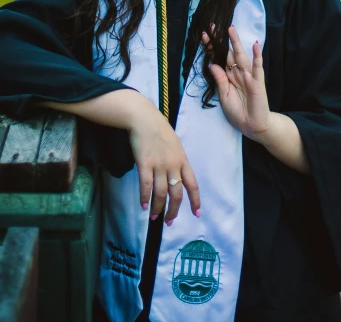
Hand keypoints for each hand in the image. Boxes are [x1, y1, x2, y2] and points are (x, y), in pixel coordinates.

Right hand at [127, 97, 200, 225]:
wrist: (144, 119)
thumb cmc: (159, 130)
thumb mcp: (175, 145)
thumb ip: (177, 160)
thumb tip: (176, 176)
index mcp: (183, 160)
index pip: (192, 184)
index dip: (195, 200)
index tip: (196, 214)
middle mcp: (173, 164)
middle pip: (176, 193)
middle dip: (173, 210)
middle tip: (169, 222)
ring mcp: (159, 164)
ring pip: (161, 193)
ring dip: (157, 208)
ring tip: (154, 217)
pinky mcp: (145, 163)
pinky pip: (146, 186)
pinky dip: (145, 198)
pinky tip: (143, 205)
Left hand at [203, 25, 271, 140]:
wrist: (252, 126)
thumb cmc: (237, 112)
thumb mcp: (224, 97)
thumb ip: (220, 80)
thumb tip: (212, 64)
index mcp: (227, 76)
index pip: (218, 58)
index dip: (211, 48)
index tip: (204, 35)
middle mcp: (237, 73)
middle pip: (228, 53)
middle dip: (222, 40)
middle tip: (214, 26)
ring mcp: (248, 76)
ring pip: (241, 56)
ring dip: (236, 43)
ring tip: (231, 29)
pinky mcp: (258, 81)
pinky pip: (257, 67)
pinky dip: (257, 56)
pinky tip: (256, 45)